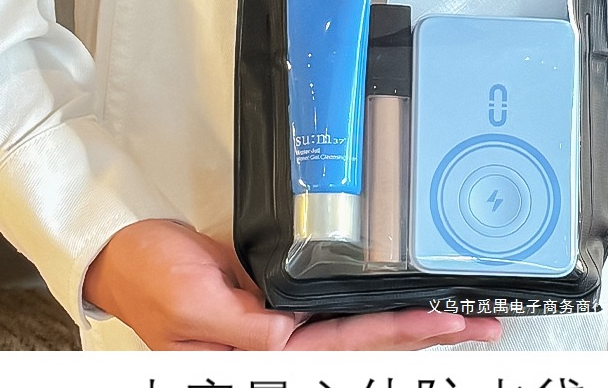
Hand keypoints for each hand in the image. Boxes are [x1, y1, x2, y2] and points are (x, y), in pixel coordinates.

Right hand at [83, 220, 501, 349]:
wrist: (128, 252)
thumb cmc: (151, 278)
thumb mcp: (192, 304)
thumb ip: (245, 326)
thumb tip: (292, 337)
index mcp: (263, 354)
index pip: (345, 350)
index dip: (397, 338)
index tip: (445, 327)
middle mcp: (280, 345)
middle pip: (366, 347)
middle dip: (423, 339)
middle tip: (479, 328)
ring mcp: (282, 325)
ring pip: (359, 331)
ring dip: (409, 327)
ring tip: (459, 323)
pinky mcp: (278, 301)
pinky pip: (337, 310)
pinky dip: (375, 308)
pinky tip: (401, 306)